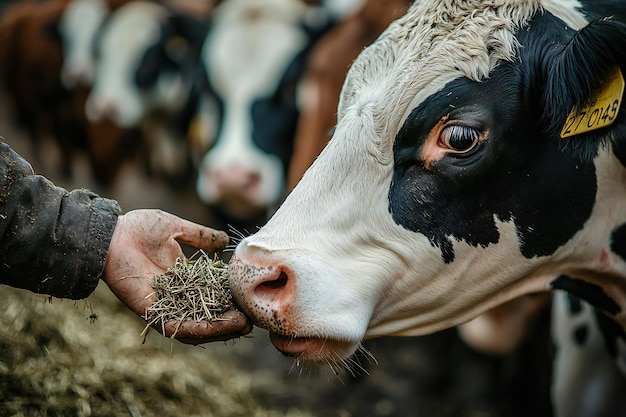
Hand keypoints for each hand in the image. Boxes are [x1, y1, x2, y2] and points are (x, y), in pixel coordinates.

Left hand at [103, 209, 251, 343]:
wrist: (111, 233)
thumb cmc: (138, 228)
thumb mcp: (176, 228)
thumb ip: (200, 236)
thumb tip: (224, 240)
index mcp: (184, 279)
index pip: (213, 295)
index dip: (233, 300)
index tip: (251, 301)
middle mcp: (177, 296)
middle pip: (209, 316)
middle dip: (231, 321)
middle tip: (251, 320)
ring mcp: (165, 307)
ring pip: (196, 327)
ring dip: (220, 329)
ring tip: (240, 325)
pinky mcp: (151, 313)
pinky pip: (176, 328)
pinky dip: (197, 330)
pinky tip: (216, 327)